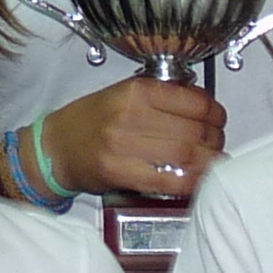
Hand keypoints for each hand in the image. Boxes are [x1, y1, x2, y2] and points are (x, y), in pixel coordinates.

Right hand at [40, 77, 227, 199]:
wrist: (55, 148)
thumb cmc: (91, 121)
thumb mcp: (122, 93)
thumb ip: (161, 96)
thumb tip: (202, 104)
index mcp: (135, 91)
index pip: (194, 102)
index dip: (215, 112)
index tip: (218, 118)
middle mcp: (130, 116)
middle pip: (194, 131)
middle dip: (215, 139)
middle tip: (216, 142)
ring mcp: (124, 146)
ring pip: (187, 155)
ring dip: (208, 161)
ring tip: (212, 160)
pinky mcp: (121, 173)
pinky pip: (170, 180)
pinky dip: (192, 181)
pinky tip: (199, 178)